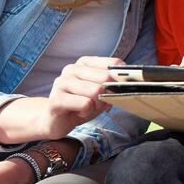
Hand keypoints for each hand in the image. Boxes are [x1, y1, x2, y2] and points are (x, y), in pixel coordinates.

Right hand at [0, 56, 122, 142]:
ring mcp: (62, 83)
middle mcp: (72, 69)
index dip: (122, 79)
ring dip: (97, 105)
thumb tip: (128, 83)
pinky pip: (85, 104)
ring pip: (96, 91)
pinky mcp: (56, 99)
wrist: (55, 120)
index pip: (114, 63)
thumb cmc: (81, 105)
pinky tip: (79, 113)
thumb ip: (113, 85)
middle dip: (108, 95)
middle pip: (106, 77)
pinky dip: (87, 112)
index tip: (119, 90)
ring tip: (88, 108)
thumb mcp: (101, 93)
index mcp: (84, 63)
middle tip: (100, 103)